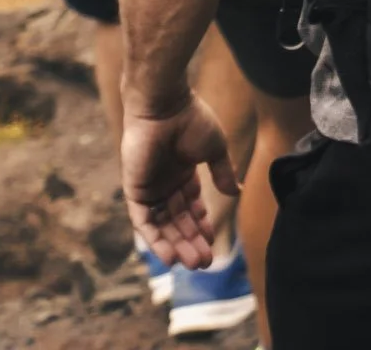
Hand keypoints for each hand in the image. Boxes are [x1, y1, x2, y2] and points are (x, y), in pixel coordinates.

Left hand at [121, 94, 238, 269]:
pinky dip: (155, 239)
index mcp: (183, 171)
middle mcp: (165, 182)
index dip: (201, 225)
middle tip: (204, 262)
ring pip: (162, 225)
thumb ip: (222, 172)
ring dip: (176, 245)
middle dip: (191, 241)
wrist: (165, 105)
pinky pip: (143, 222)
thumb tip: (235, 193)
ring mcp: (150, 187)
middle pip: (178, 220)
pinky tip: (170, 255)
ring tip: (192, 264)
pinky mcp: (135, 190)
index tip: (212, 242)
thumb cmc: (191, 119)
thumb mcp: (214, 148)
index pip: (191, 206)